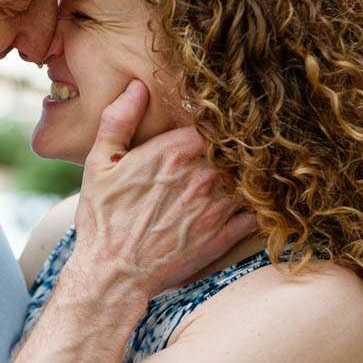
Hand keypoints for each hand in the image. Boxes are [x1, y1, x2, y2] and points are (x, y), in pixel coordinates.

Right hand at [72, 81, 257, 297]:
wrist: (114, 275)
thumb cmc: (103, 218)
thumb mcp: (99, 163)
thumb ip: (118, 120)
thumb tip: (136, 87)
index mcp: (174, 152)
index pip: (215, 120)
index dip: (220, 118)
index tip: (222, 117)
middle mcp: (203, 176)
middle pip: (240, 145)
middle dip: (241, 141)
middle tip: (247, 137)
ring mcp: (218, 207)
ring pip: (254, 176)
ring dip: (255, 170)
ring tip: (256, 165)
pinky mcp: (226, 235)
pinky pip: (260, 212)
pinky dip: (264, 203)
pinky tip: (259, 198)